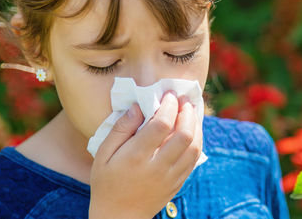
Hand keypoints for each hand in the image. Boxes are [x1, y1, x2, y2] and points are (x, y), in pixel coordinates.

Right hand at [88, 91, 202, 218]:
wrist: (119, 216)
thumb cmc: (107, 181)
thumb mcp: (103, 154)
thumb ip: (121, 128)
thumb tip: (138, 106)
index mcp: (136, 156)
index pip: (161, 125)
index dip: (168, 106)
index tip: (168, 94)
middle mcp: (157, 166)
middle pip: (184, 134)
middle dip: (187, 112)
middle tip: (183, 100)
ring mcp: (171, 176)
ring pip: (194, 147)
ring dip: (196, 125)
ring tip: (191, 111)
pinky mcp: (178, 182)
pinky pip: (195, 159)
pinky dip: (197, 140)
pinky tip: (193, 129)